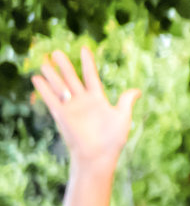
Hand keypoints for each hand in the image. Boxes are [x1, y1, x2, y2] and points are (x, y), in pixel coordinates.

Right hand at [32, 47, 140, 171]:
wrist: (99, 156)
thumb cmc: (113, 140)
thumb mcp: (123, 117)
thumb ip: (126, 101)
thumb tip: (137, 91)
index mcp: (98, 99)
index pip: (91, 76)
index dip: (88, 62)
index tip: (84, 48)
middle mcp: (83, 101)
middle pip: (72, 78)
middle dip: (64, 65)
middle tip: (56, 52)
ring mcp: (72, 108)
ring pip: (60, 87)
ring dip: (52, 75)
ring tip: (43, 62)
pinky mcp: (63, 116)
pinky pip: (51, 100)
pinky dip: (44, 90)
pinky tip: (36, 80)